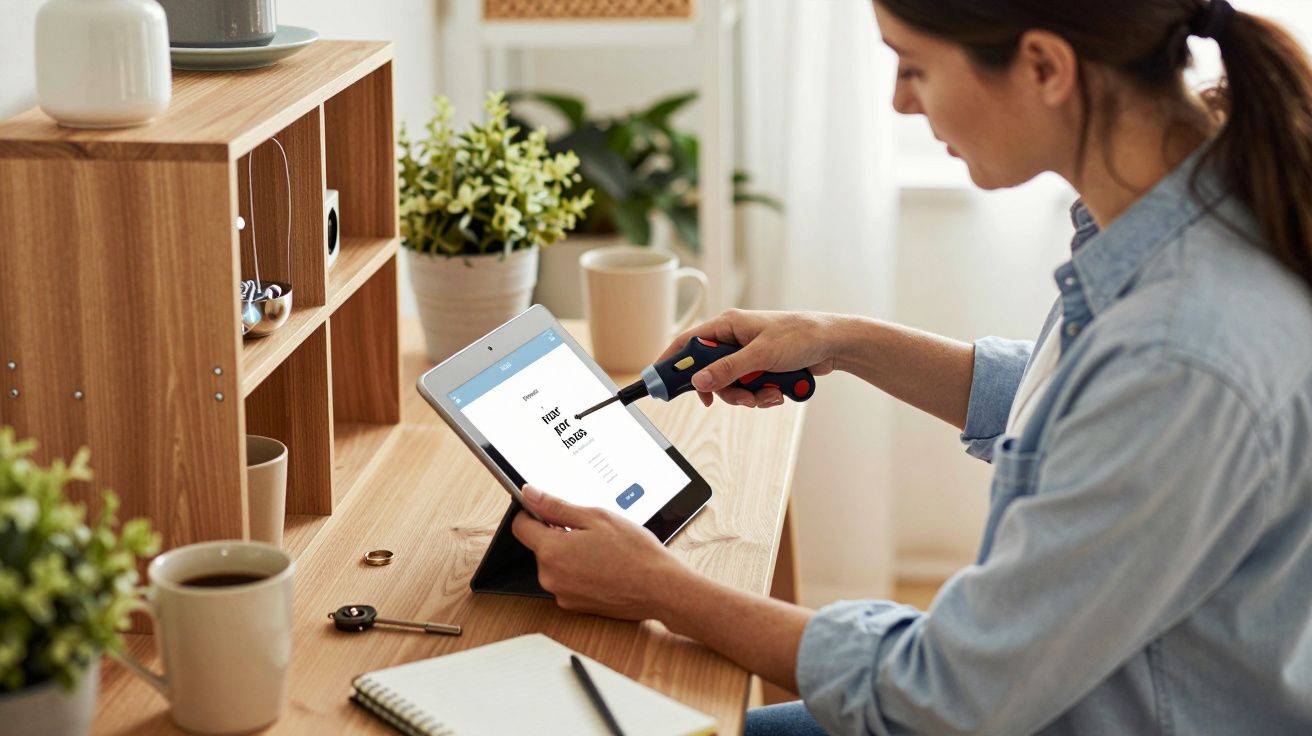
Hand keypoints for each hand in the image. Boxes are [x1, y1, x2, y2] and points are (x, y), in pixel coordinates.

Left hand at [511, 485, 691, 619]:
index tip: (549, 510)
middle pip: (539, 546)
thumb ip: (556, 506)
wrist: (660, 588)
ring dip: (569, 553)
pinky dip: (579, 571)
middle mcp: (550, 577)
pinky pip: (567, 581)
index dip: (533, 513)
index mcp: (552, 551)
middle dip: (558, 534)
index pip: (520, 526)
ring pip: (554, 564)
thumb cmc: (634, 551)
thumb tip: (529, 494)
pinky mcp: (574, 606)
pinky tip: (603, 566)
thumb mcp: (596, 517)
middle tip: (590, 530)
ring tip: (601, 550)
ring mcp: (562, 594)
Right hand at [658, 308, 839, 407]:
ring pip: (728, 385)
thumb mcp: (761, 355)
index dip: (670, 361)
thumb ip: (728, 369)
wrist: (833, 344)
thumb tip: (698, 382)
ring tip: (768, 394)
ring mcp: (746, 355)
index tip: (656, 380)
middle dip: (723, 390)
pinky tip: (777, 392)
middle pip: (708, 372)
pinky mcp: (759, 369)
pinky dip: (760, 396)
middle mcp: (733, 339)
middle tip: (739, 397)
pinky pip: (747, 389)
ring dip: (746, 396)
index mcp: (727, 325)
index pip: (687, 343)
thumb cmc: (801, 336)